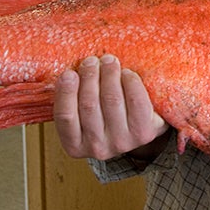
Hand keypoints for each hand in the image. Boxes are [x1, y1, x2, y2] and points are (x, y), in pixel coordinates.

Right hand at [53, 54, 168, 160]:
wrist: (140, 129)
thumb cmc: (105, 115)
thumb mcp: (83, 114)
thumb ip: (73, 97)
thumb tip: (67, 72)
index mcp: (74, 146)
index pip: (65, 117)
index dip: (66, 92)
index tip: (69, 73)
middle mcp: (97, 148)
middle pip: (89, 105)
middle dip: (90, 77)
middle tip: (92, 61)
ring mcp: (121, 143)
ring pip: (112, 100)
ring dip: (109, 75)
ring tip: (108, 61)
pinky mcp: (143, 133)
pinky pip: (136, 101)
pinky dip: (130, 82)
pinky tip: (127, 74)